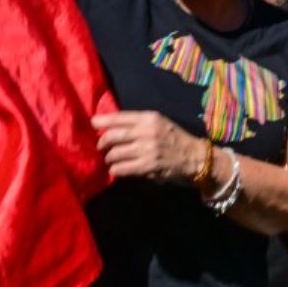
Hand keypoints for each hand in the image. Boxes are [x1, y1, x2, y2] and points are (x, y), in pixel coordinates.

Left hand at [93, 111, 207, 184]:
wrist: (195, 157)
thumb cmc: (174, 138)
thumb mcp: (159, 123)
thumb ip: (137, 123)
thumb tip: (108, 126)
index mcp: (149, 118)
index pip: (119, 117)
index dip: (102, 120)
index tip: (93, 123)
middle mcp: (147, 132)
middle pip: (112, 136)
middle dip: (102, 143)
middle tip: (101, 147)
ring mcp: (147, 150)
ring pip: (114, 154)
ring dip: (109, 158)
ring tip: (112, 160)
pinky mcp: (147, 166)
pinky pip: (120, 168)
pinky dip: (116, 169)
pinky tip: (119, 169)